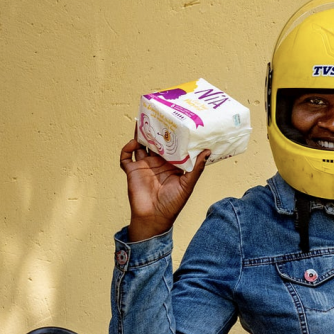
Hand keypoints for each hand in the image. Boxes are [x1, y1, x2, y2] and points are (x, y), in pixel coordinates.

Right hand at [119, 126, 209, 241]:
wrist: (154, 218)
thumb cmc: (173, 204)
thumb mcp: (188, 185)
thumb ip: (197, 168)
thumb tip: (208, 151)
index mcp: (171, 166)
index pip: (172, 146)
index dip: (172, 136)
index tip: (176, 123)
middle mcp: (157, 164)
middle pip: (155, 142)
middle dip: (155, 130)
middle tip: (157, 116)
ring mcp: (144, 166)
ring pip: (140, 145)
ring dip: (140, 134)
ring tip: (142, 121)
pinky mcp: (132, 171)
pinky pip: (125, 156)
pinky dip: (126, 148)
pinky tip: (133, 142)